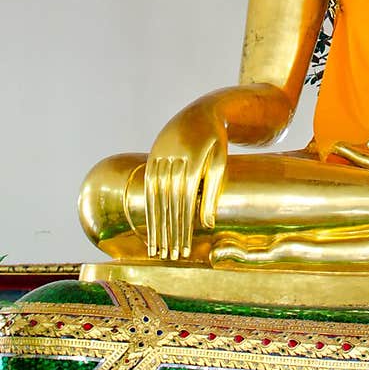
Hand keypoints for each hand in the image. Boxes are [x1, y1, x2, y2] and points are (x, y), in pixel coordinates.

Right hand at [144, 103, 227, 259]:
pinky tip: (151, 225)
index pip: (186, 201)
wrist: (199, 113)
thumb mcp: (220, 163)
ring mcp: (159, 157)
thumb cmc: (215, 142)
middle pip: (168, 202)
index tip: (185, 249)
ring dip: (156, 224)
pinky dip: (149, 208)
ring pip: (155, 197)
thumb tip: (208, 224)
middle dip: (169, 231)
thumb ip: (213, 192)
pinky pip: (147, 187)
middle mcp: (172, 159)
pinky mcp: (151, 157)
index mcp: (192, 160)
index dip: (184, 226)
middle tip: (170, 256)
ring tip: (158, 248)